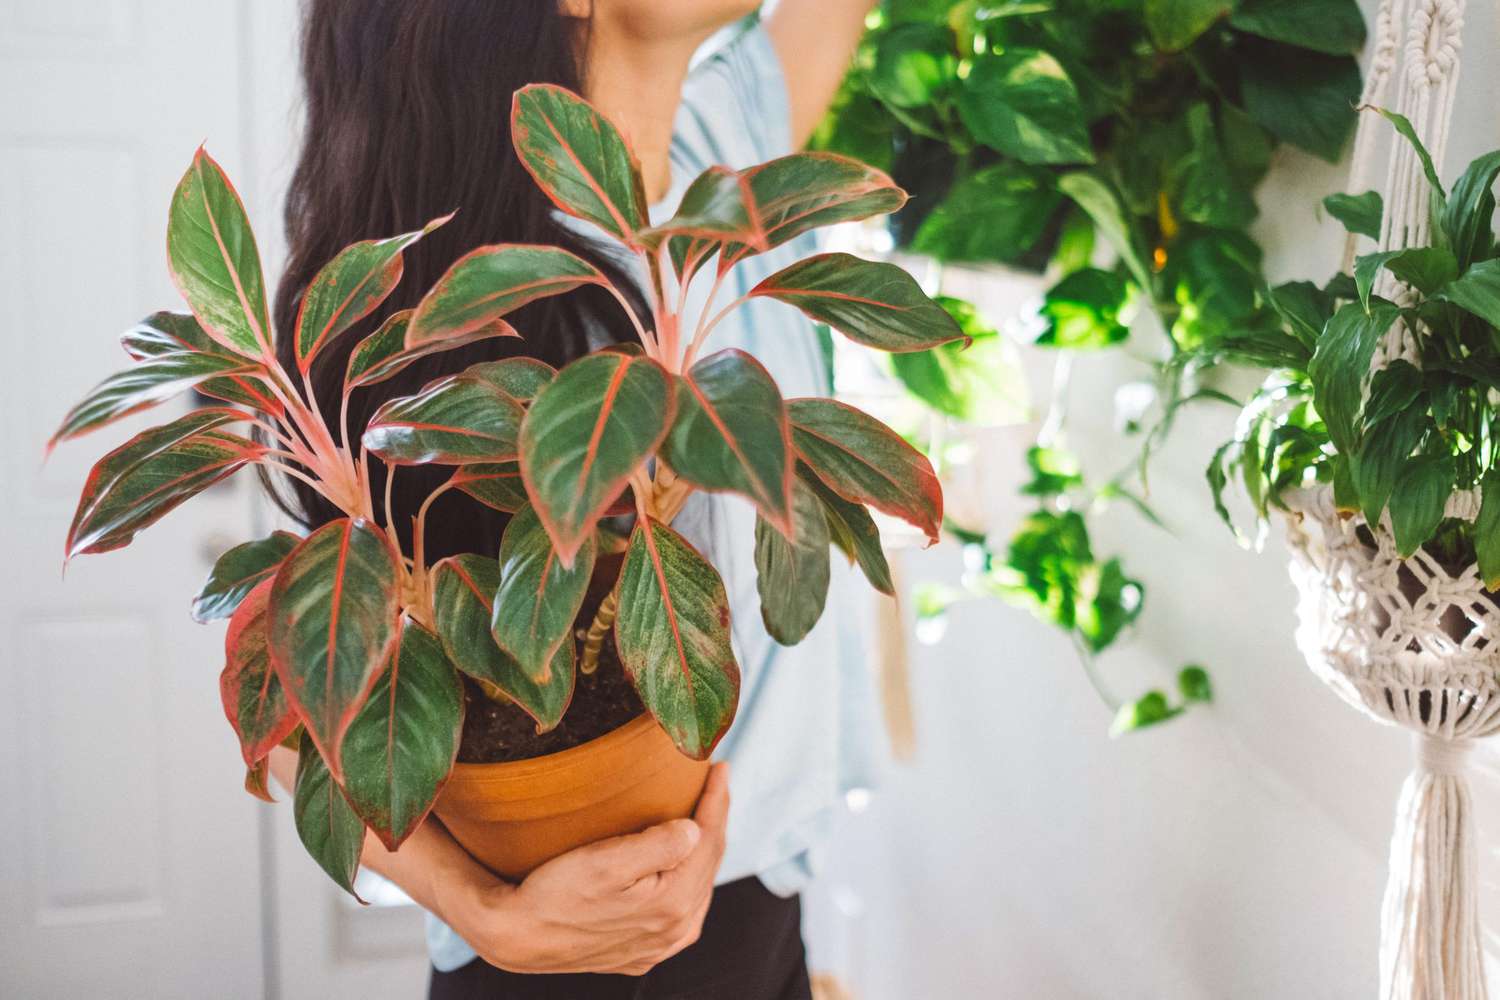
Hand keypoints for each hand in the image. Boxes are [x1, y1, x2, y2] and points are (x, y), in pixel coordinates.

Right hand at [437, 762, 730, 974]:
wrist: (516, 936)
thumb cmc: (555, 893)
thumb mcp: (605, 861)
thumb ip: (658, 845)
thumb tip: (695, 828)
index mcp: (673, 904)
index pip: (708, 841)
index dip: (716, 800)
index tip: (720, 766)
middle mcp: (674, 930)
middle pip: (708, 864)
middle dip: (714, 820)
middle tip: (716, 783)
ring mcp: (660, 945)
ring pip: (698, 888)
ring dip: (704, 850)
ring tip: (705, 815)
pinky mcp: (643, 951)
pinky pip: (682, 911)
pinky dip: (690, 881)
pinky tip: (685, 865)